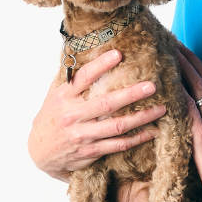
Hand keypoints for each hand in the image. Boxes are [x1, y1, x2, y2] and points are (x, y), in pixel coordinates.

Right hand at [28, 49, 166, 181]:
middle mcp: (73, 115)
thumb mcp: (56, 94)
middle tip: (152, 86)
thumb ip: (73, 78)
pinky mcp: (91, 151)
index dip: (100, 65)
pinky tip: (153, 131)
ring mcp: (82, 135)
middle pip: (106, 104)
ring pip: (117, 126)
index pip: (83, 78)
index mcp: (64, 96)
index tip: (118, 53)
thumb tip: (89, 50)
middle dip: (131, 94)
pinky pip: (118, 144)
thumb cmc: (53, 116)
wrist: (40, 152)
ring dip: (141, 117)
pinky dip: (137, 138)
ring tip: (161, 108)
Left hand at [176, 43, 201, 200]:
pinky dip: (177, 90)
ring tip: (168, 50)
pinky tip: (165, 81)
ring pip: (196, 85)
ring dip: (182, 66)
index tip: (189, 54)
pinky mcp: (201, 131)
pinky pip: (187, 106)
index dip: (201, 67)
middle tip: (175, 42)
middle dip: (190, 58)